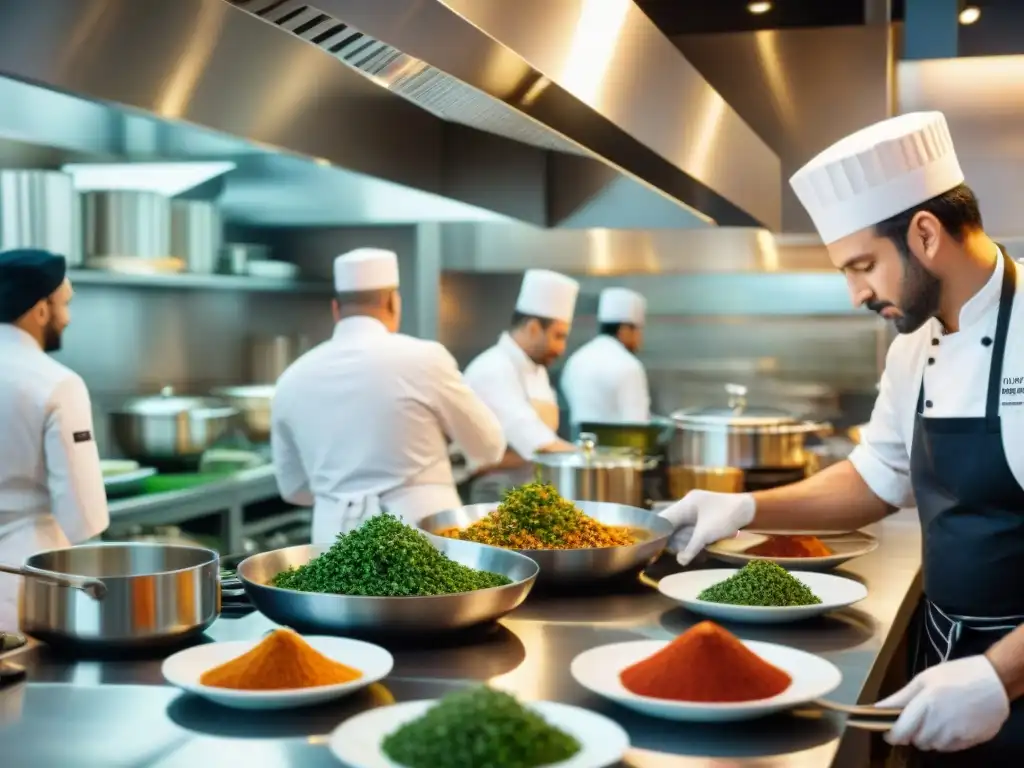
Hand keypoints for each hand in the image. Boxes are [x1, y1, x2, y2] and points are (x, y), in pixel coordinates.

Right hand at [657, 491, 754, 565]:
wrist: (750, 510)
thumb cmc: (727, 518)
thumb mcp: (707, 534)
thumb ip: (691, 547)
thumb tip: (680, 561)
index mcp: (686, 504)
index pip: (664, 518)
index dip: (657, 532)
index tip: (653, 547)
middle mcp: (688, 505)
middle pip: (672, 525)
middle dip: (675, 540)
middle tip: (680, 552)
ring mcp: (696, 511)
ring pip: (681, 529)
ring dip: (685, 541)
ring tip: (695, 550)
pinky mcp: (703, 518)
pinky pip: (691, 529)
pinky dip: (693, 539)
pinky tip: (698, 548)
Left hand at [877, 655, 1009, 751]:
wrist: (995, 681)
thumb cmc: (956, 674)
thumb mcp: (925, 678)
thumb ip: (901, 696)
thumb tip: (877, 708)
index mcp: (925, 705)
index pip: (900, 732)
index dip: (891, 734)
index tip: (889, 731)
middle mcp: (939, 724)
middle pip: (916, 741)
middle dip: (912, 732)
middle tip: (918, 717)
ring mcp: (956, 735)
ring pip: (932, 746)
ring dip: (929, 736)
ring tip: (936, 717)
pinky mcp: (970, 741)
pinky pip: (949, 747)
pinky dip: (945, 740)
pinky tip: (951, 723)